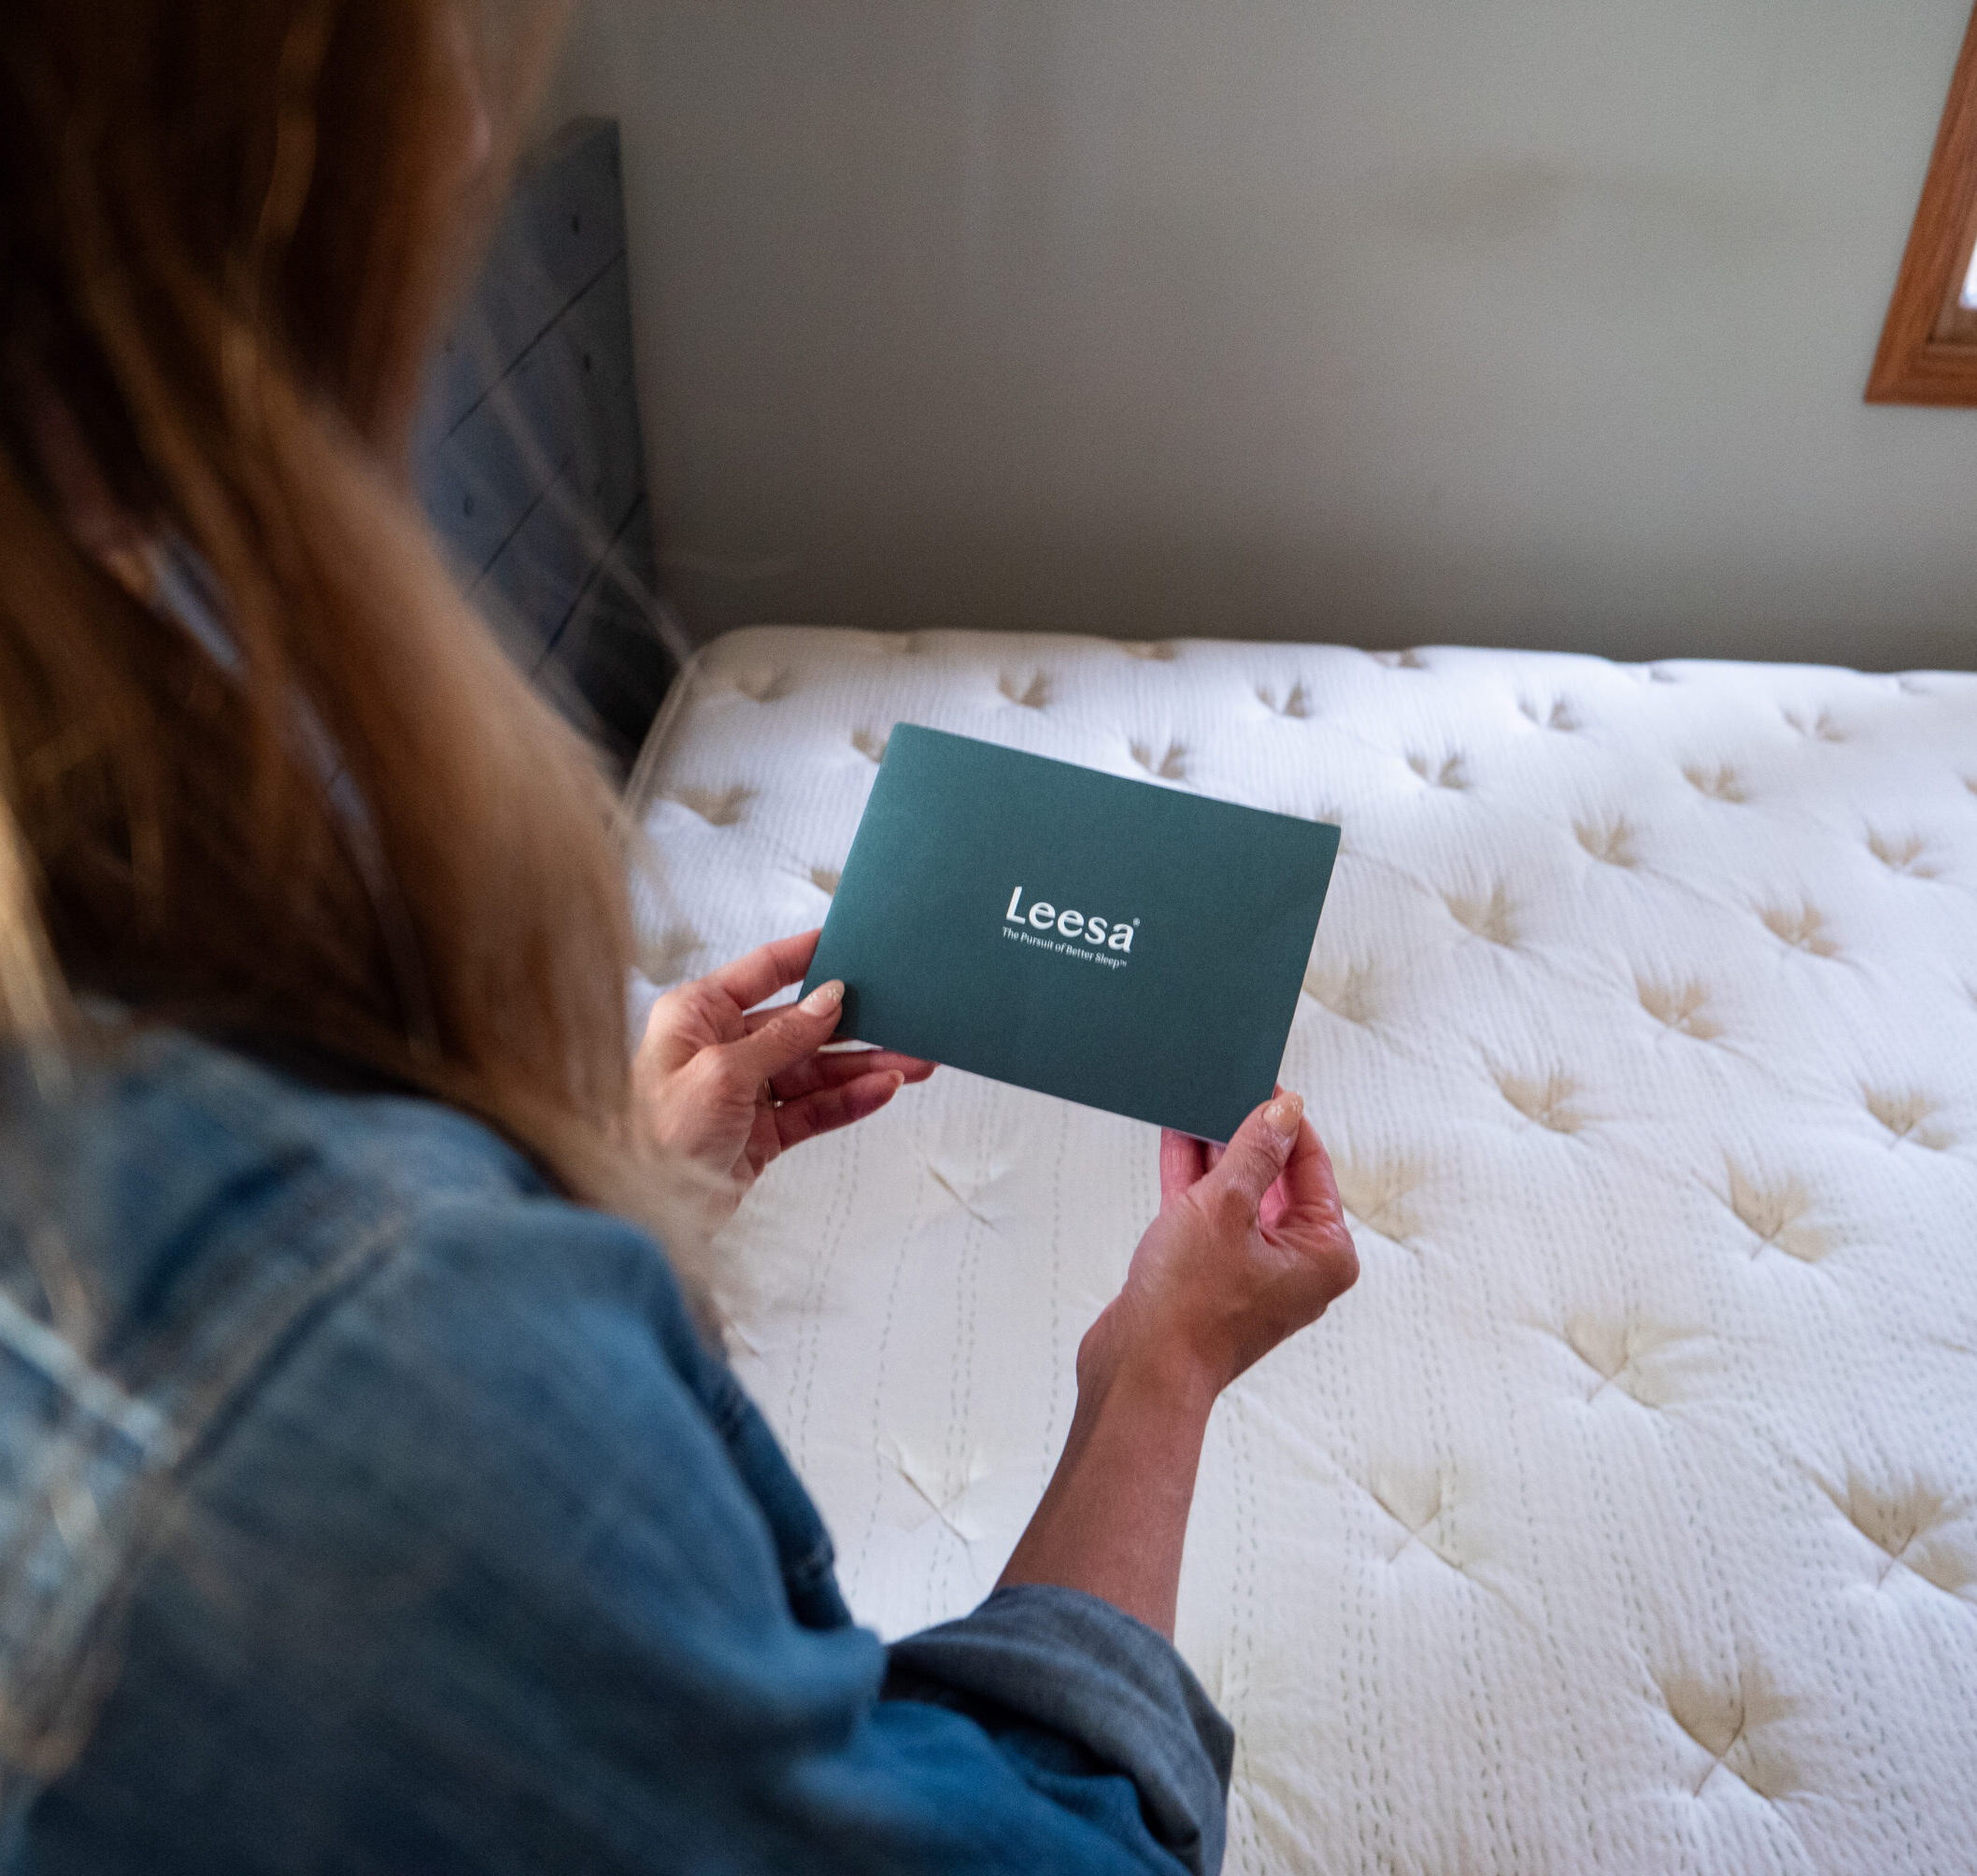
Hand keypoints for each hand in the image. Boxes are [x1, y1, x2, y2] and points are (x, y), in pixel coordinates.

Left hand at [633, 930, 933, 1228]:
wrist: (642, 1213)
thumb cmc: (656, 1135)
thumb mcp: (722, 1073)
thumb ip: (782, 1036)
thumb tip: (828, 999)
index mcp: (698, 1014)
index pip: (763, 971)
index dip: (809, 954)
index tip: (851, 941)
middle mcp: (721, 1046)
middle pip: (801, 1024)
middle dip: (854, 1024)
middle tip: (903, 1015)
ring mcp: (743, 1091)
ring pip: (816, 1070)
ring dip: (863, 1066)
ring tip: (913, 1061)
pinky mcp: (760, 1132)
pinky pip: (813, 1108)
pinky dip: (849, 1100)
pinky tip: (883, 1089)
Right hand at [1083, 1090, 1357, 1398]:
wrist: (1138, 1372)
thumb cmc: (1189, 1305)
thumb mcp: (1225, 1206)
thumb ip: (1255, 1151)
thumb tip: (1283, 1110)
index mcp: (1324, 1252)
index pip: (1311, 1163)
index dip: (1283, 1118)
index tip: (1259, 1081)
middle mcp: (1296, 1264)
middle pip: (1276, 1177)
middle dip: (1244, 1134)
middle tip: (1221, 1087)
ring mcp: (1252, 1271)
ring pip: (1237, 1194)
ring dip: (1214, 1152)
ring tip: (1194, 1101)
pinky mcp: (1211, 1277)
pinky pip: (1208, 1215)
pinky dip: (1192, 1179)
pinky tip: (1175, 1137)